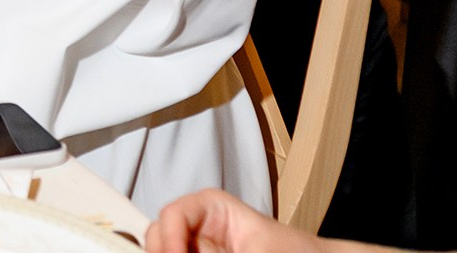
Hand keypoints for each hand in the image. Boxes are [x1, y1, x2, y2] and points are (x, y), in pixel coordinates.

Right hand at [145, 190, 324, 252]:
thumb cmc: (296, 250)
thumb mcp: (258, 251)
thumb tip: (191, 252)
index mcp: (211, 208)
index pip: (173, 215)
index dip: (168, 239)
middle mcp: (198, 228)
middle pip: (160, 236)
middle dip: (164, 250)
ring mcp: (198, 248)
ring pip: (167, 249)